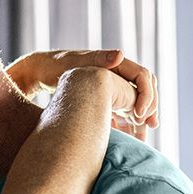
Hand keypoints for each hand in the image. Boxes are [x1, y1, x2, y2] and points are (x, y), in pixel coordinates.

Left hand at [6, 49, 158, 140]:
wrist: (41, 72)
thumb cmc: (55, 65)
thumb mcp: (75, 62)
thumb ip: (98, 60)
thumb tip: (120, 54)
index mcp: (116, 63)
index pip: (143, 77)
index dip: (146, 95)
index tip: (139, 114)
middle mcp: (118, 74)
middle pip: (144, 89)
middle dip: (150, 107)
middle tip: (151, 125)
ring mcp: (112, 87)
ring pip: (135, 102)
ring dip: (142, 118)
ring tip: (144, 137)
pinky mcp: (104, 99)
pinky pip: (122, 112)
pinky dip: (127, 124)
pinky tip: (128, 139)